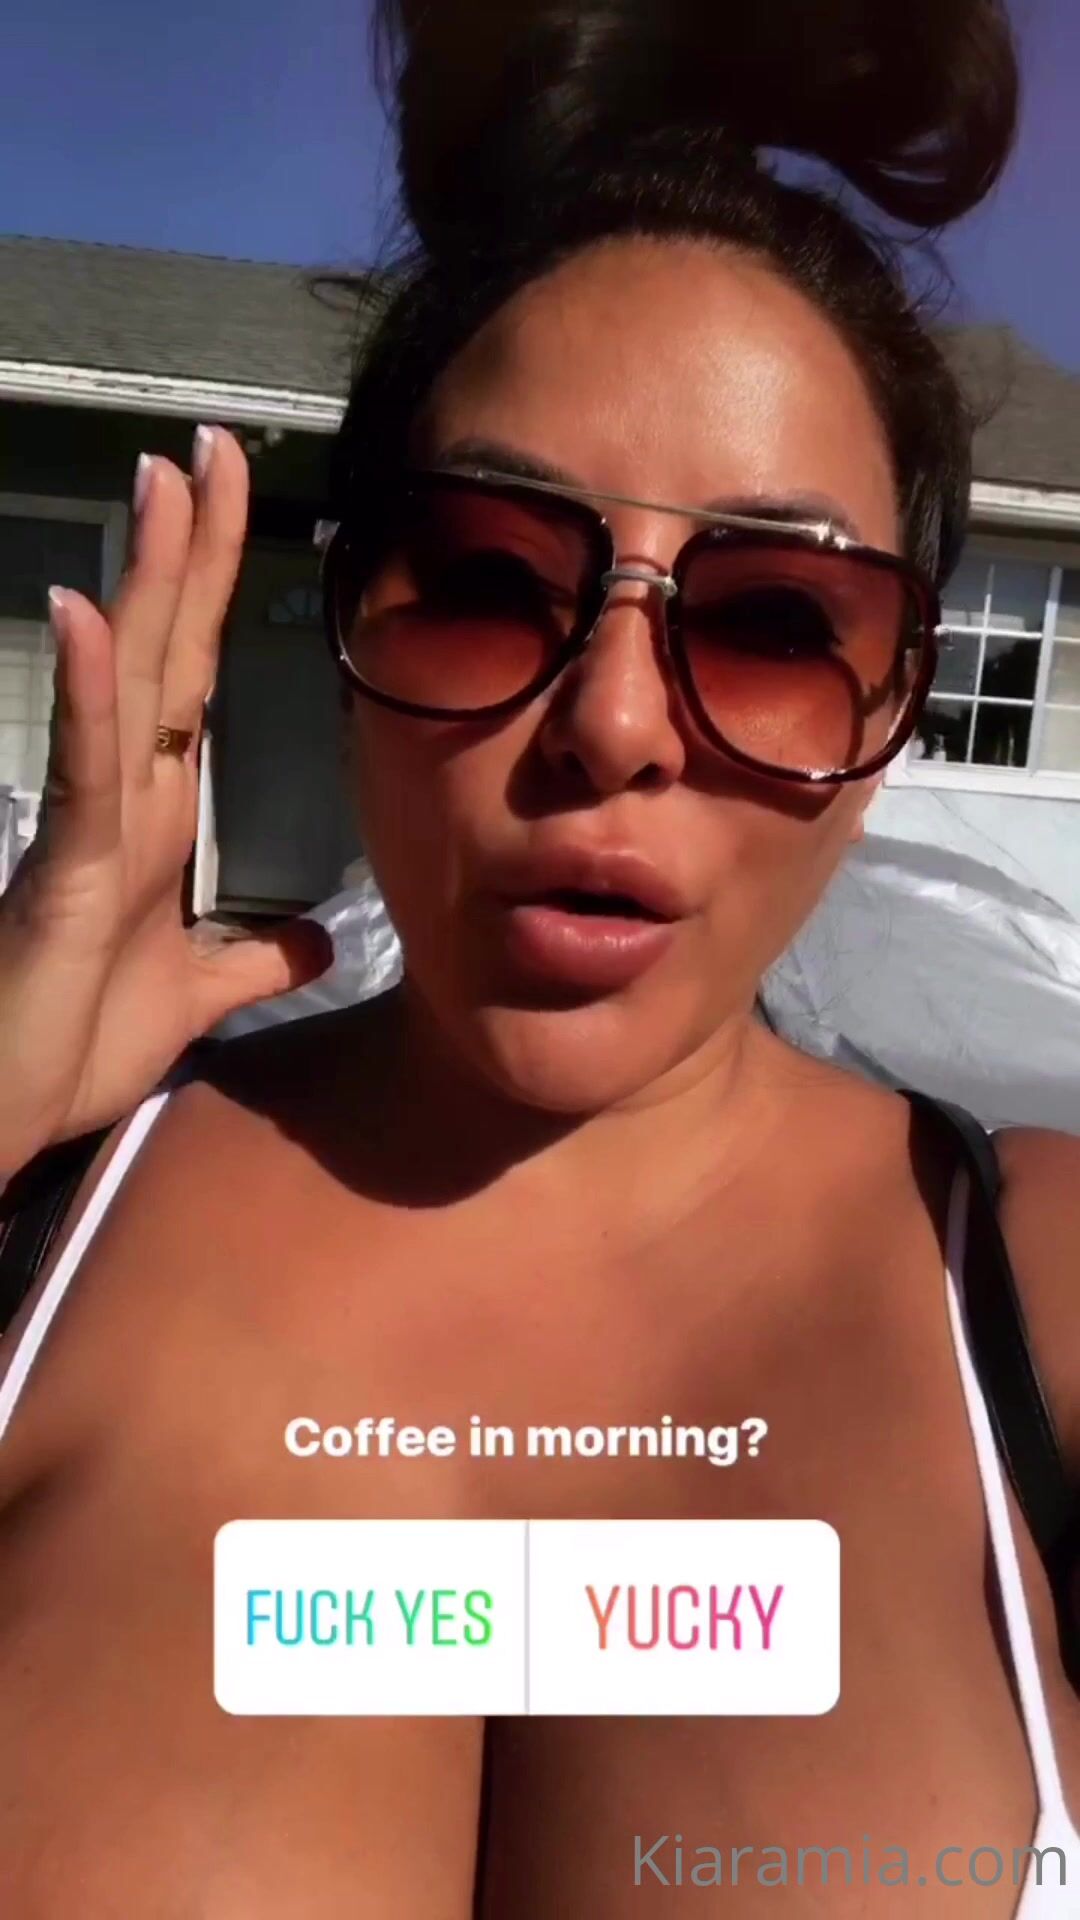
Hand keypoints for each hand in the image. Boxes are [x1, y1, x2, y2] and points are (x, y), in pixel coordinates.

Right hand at [0, 425, 331, 1176]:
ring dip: (146, 583)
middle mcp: (127, 798)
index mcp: (161, 812)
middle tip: (210, 445)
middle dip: (191, 546)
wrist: (4, 1114)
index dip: (217, 587)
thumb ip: (255, 956)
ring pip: (126, 680)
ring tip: (160, 484)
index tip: (238, 497)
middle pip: (167, 648)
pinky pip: (82, 768)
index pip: (197, 674)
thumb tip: (322, 939)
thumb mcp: (196, 992)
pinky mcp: (63, 869)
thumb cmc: (73, 1042)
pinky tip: (85, 618)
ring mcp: (91, 824)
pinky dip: (88, 693)